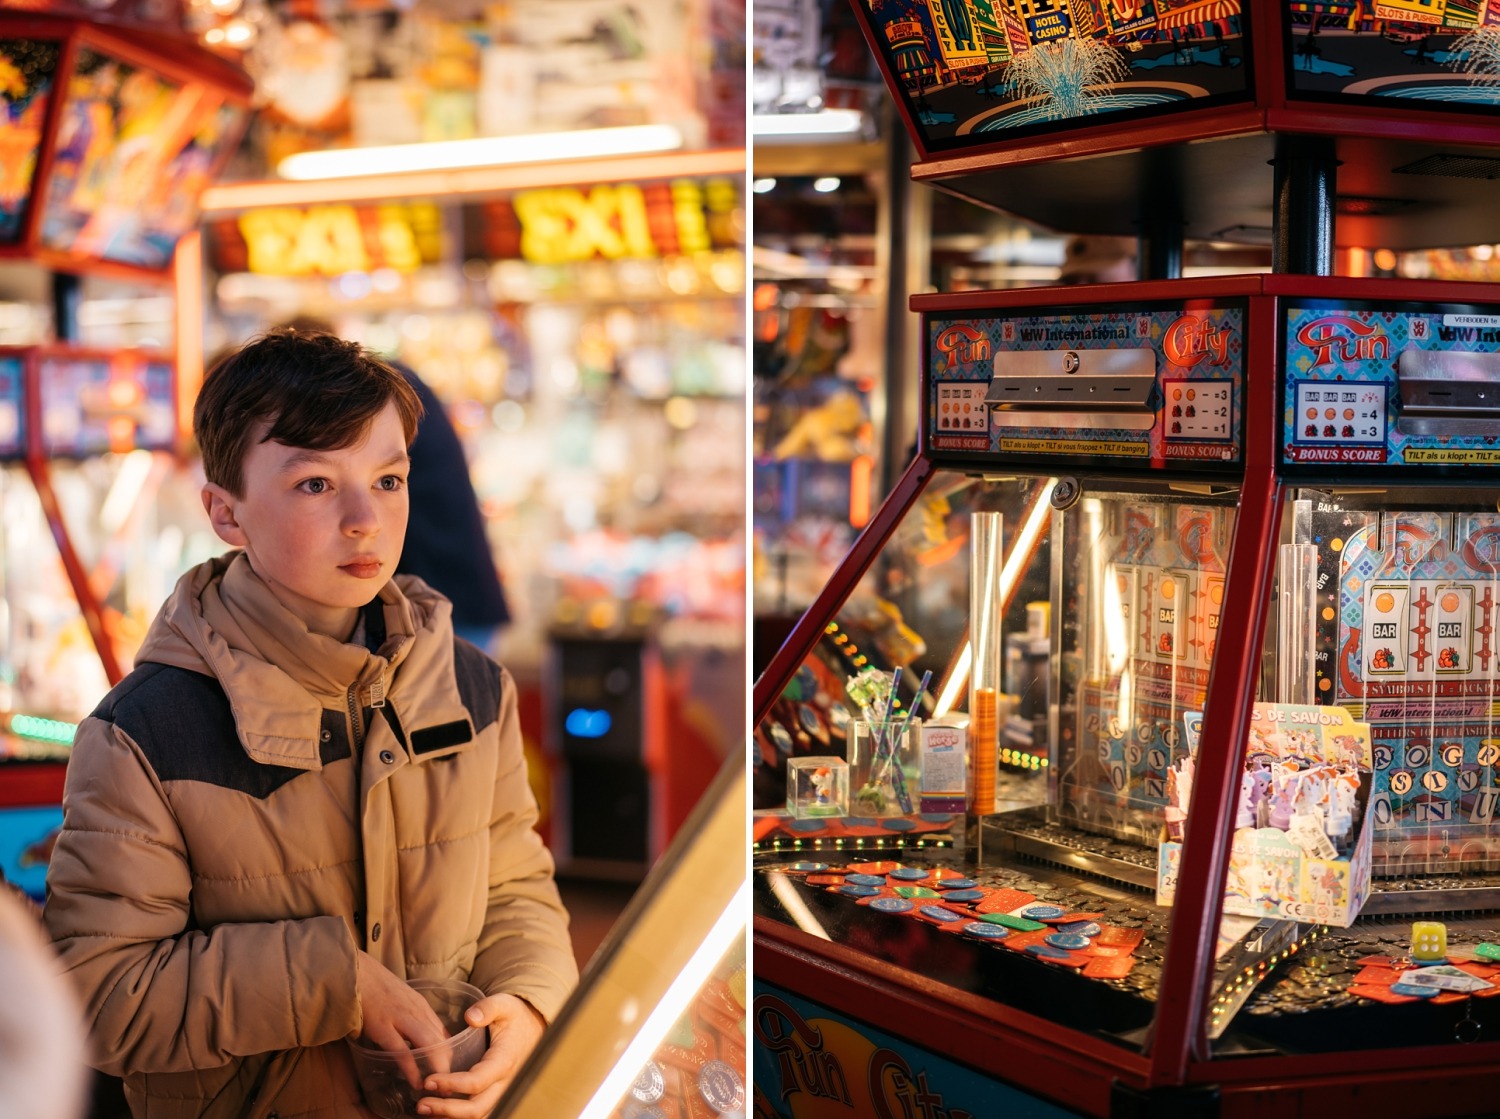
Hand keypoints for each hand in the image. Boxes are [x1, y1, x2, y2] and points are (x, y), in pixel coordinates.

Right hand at [350, 951, 448, 1088]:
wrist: (355, 971)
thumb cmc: (374, 986)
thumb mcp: (400, 999)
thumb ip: (409, 1016)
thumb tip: (415, 1036)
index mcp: (421, 1007)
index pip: (444, 1034)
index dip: (449, 1055)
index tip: (449, 1071)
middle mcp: (417, 1012)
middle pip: (442, 1041)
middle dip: (447, 1064)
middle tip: (446, 1084)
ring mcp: (401, 1018)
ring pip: (429, 1045)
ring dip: (435, 1068)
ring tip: (436, 1086)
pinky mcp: (383, 1026)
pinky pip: (402, 1051)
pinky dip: (411, 1069)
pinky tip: (416, 1081)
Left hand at [414, 993, 544, 1117]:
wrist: (533, 1027)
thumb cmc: (515, 1016)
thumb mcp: (505, 1004)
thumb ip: (488, 1008)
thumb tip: (470, 1018)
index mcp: (504, 1061)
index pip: (477, 1081)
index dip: (452, 1084)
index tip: (429, 1080)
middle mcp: (504, 1082)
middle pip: (477, 1108)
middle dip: (447, 1110)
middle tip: (421, 1104)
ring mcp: (501, 1091)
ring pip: (478, 1115)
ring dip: (451, 1117)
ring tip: (425, 1110)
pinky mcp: (496, 1094)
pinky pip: (479, 1113)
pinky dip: (458, 1116)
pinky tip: (438, 1112)